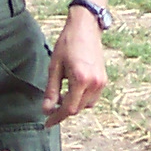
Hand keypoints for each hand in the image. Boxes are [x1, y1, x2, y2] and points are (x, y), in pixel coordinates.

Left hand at [42, 10, 106, 126]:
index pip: (69, 108)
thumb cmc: (68, 43)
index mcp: (81, 79)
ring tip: (61, 94)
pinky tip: (72, 88)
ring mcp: (101, 82)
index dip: (57, 117)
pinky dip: (81, 98)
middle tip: (50, 105)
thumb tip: (46, 110)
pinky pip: (92, 98)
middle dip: (63, 110)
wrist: (86, 27)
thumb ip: (51, 90)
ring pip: (86, 105)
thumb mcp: (54, 67)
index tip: (47, 123)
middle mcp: (94, 83)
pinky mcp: (104, 80)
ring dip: (73, 104)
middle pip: (77, 109)